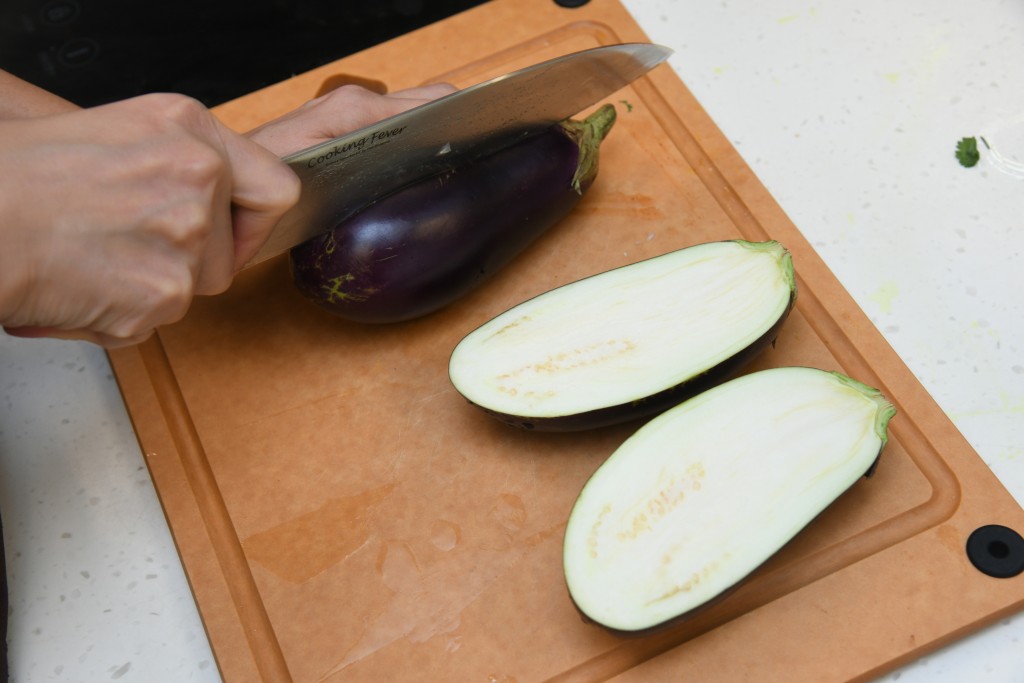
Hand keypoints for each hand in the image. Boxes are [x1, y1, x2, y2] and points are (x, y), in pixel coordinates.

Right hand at [0, 82, 454, 347]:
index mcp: (189, 128)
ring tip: (94, 252)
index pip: (295, 156)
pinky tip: (85, 281)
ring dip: (152, 279)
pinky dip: (121, 311)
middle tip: (139, 226)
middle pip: (255, 227)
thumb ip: (192, 166)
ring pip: (202, 279)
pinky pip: (162, 315)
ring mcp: (186, 233)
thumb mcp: (122, 138)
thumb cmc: (27, 183)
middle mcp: (198, 173)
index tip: (433, 109)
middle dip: (210, 238)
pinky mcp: (166, 291)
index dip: (342, 158)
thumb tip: (232, 197)